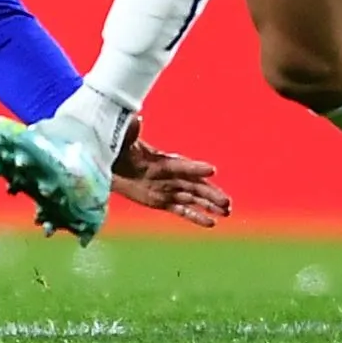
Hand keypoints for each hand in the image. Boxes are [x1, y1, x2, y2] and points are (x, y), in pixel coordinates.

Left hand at [109, 116, 230, 228]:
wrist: (114, 163)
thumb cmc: (121, 148)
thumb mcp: (124, 140)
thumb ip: (131, 133)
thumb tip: (135, 119)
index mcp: (163, 161)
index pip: (183, 165)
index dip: (197, 168)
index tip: (212, 170)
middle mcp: (171, 175)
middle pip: (196, 186)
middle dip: (211, 194)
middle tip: (227, 202)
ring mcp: (168, 189)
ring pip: (194, 199)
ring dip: (210, 206)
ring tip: (227, 212)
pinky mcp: (163, 202)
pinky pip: (182, 210)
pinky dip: (196, 217)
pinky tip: (211, 223)